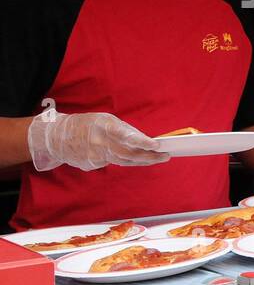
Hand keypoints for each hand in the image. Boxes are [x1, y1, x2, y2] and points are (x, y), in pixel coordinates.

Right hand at [26, 109, 167, 171]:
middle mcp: (98, 142)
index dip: (142, 141)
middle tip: (166, 155)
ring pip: (124, 161)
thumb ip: (124, 130)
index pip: (126, 135)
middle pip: (128, 153)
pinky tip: (133, 158)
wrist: (56, 137)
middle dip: (150, 156)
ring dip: (143, 161)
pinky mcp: (91, 165)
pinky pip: (112, 163)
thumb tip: (145, 140)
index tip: (157, 145)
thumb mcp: (105, 120)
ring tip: (158, 158)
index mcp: (102, 126)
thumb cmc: (86, 125)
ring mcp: (94, 155)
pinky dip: (123, 160)